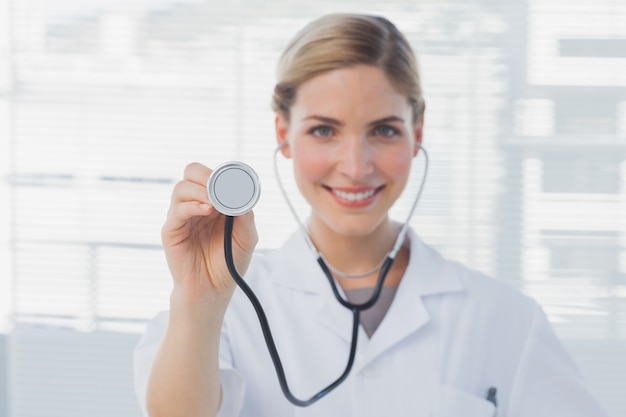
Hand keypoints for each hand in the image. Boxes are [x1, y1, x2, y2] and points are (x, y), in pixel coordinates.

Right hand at [161, 162, 258, 305]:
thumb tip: (243, 195)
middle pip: (191, 172)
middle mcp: (195, 205)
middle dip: (206, 174)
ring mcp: (181, 217)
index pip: (211, 174)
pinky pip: (176, 211)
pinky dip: (192, 206)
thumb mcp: (247, 238)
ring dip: (200, 190)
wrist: (214, 290)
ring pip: (181, 188)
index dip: (222, 173)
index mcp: (214, 202)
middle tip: (221, 185)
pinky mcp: (171, 232)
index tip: (237, 180)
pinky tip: (207, 210)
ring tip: (215, 202)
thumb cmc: (229, 263)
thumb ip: (246, 216)